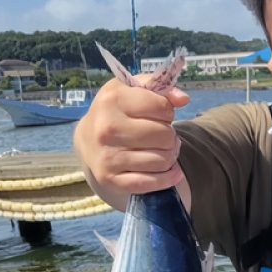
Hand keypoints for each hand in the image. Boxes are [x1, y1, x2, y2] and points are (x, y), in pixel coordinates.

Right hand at [73, 74, 190, 201]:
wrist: (88, 141)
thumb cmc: (117, 111)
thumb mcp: (133, 90)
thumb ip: (160, 88)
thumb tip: (183, 99)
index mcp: (112, 100)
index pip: (162, 107)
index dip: (167, 111)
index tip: (159, 114)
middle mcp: (107, 128)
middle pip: (165, 136)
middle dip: (170, 136)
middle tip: (161, 136)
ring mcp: (108, 156)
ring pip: (163, 160)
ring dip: (169, 156)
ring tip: (160, 150)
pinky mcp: (111, 180)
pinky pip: (153, 182)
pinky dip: (167, 177)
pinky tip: (167, 170)